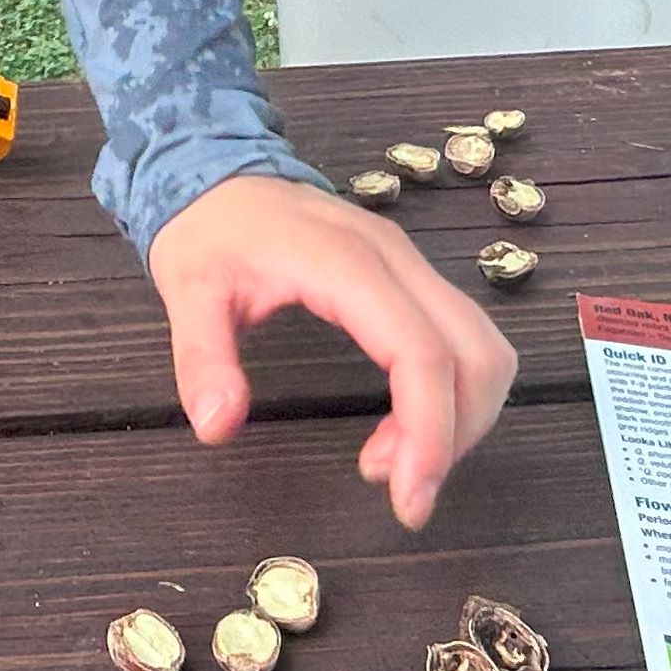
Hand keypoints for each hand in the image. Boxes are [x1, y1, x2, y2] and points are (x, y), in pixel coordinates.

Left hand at [147, 173, 518, 531]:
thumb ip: (202, 357)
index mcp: (348, 265)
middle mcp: (397, 261)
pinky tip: (407, 425)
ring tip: (397, 463)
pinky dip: (455, 393)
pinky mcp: (413, 278)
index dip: (428, 431)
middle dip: (456, 436)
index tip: (408, 498)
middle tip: (403, 493)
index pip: (420, 352)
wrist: (218, 172)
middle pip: (475, 353)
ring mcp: (412, 265)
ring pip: (484, 347)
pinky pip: (464, 339)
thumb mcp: (186, 290)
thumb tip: (217, 426)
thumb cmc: (208, 232)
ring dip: (463, 417)